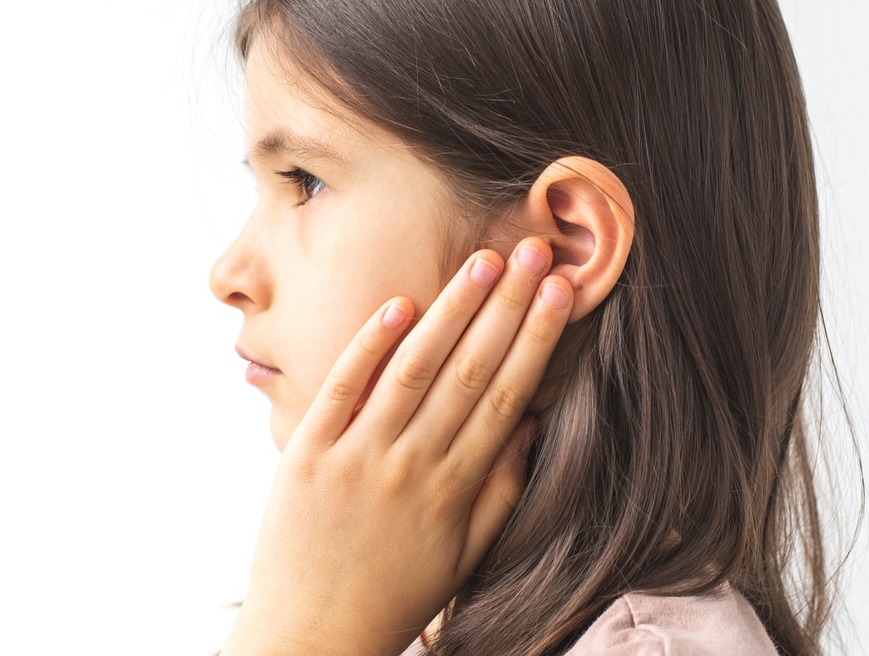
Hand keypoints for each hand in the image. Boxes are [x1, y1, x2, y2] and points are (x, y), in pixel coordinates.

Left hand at [221, 238, 572, 655]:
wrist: (311, 638)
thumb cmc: (394, 595)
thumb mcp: (464, 555)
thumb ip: (501, 490)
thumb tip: (531, 424)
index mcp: (455, 489)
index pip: (506, 396)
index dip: (537, 339)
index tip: (561, 292)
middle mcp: (411, 466)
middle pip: (468, 371)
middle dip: (507, 308)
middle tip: (534, 251)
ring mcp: (357, 457)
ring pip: (413, 370)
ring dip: (451, 312)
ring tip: (483, 263)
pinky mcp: (307, 454)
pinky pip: (341, 390)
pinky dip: (369, 346)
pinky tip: (399, 305)